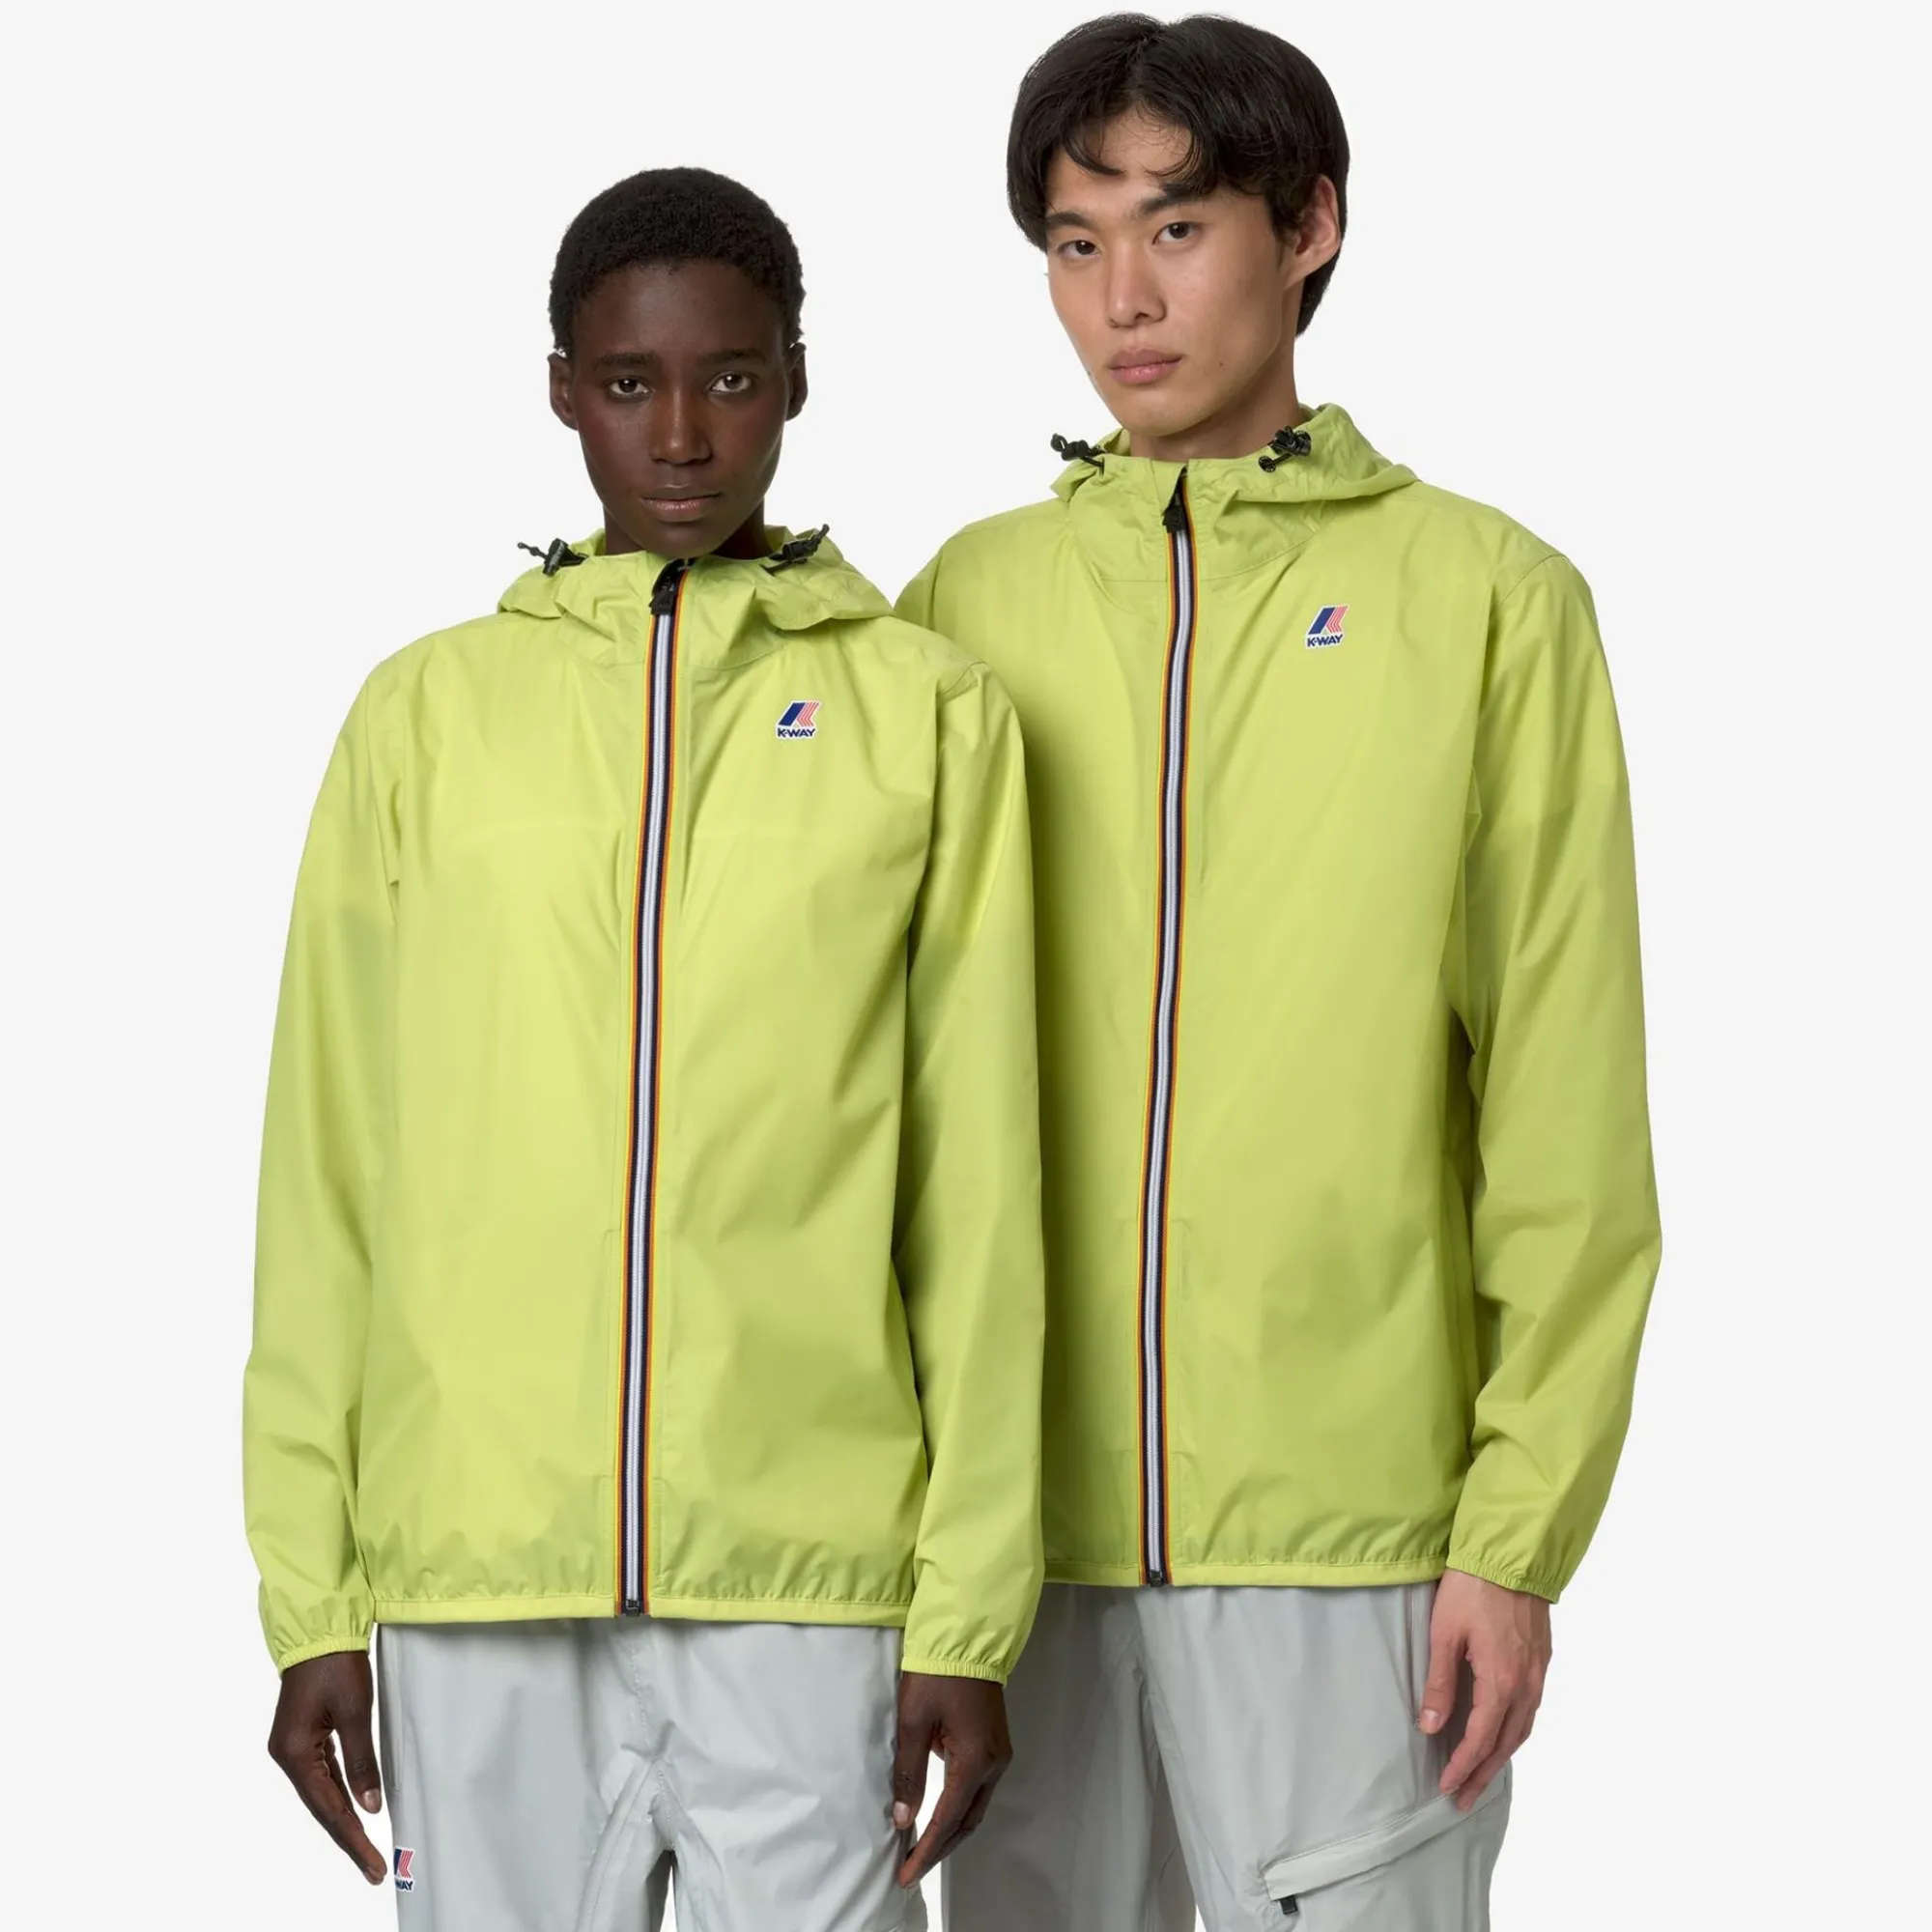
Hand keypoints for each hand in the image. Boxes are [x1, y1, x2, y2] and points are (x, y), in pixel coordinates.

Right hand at [267, 1650, 386, 1883]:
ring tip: (366, 1847)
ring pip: (323, 1792)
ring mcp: (294, 1746)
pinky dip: (340, 1792)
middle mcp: (287, 1756)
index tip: (373, 1865)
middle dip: (349, 1837)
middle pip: (322, 1806)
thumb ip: (361, 1760)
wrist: (319, 1627)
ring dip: (345, 1817)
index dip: (352, 1839)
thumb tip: (370, 1806)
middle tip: (374, 1868)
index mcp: (294, 1754)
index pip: (328, 1808)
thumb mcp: (353, 1711)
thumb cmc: (336, 1664)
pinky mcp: (303, 1736)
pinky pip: (324, 1774)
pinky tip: (356, 1806)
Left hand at [890, 1671, 1011, 1888]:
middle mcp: (994, 1763)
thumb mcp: (913, 1721)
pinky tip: (938, 1814)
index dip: (926, 1850)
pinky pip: (977, 1788)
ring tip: (921, 1849)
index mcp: (975, 1761)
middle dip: (940, 1848)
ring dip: (950, 1830)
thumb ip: (908, 1773)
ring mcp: (999, 1754)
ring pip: (975, 1806)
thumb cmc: (937, 1674)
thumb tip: (903, 1818)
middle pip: (967, 1820)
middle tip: (911, 1869)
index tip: (905, 1873)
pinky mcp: (995, 1744)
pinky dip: (957, 1808)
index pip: (947, 1819)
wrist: (967, 1636)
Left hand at [1419, 1570, 1550, 1810]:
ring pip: (1522, 1730)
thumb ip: (1439, 1682)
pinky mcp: (1542, 1660)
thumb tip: (1429, 1726)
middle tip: (1463, 1798)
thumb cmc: (1472, 1589)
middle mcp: (1526, 1685)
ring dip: (1500, 1757)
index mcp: (1501, 1682)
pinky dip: (1515, 1733)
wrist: (1511, 1555)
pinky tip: (1503, 1736)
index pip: (1480, 1738)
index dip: (1462, 1765)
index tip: (1446, 1786)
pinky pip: (1531, 1711)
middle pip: (1505, 1744)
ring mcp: (1538, 1674)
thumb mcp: (1445, 1634)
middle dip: (1482, 1773)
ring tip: (1480, 1776)